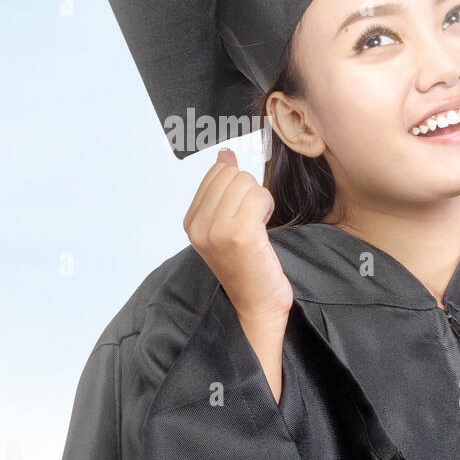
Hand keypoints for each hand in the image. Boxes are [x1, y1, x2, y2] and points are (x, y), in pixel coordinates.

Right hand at [183, 148, 293, 326]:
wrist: (257, 304)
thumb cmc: (247, 266)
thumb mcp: (226, 224)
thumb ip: (222, 190)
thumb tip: (225, 155)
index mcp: (191, 222)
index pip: (216, 173)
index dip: (237, 187)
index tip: (242, 212)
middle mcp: (199, 226)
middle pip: (232, 175)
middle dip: (249, 192)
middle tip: (252, 221)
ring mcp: (217, 230)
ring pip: (246, 182)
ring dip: (260, 200)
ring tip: (257, 227)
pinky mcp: (239, 234)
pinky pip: (259, 195)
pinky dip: (267, 207)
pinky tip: (264, 230)